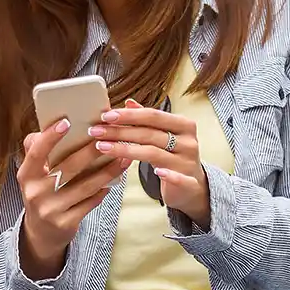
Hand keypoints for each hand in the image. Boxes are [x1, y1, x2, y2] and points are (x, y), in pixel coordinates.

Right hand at [17, 119, 130, 279]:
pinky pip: (90, 202)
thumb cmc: (41, 192)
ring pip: (85, 186)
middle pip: (68, 167)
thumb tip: (51, 124)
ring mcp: (51, 209)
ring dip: (107, 171)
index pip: (36, 152)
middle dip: (91, 151)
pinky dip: (103, 190)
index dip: (50, 137)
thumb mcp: (32, 173)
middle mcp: (36, 192)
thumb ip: (37, 150)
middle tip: (110, 137)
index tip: (67, 122)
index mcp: (26, 175)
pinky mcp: (66, 223)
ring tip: (123, 158)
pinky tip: (115, 180)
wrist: (41, 232)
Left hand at [89, 99, 211, 227]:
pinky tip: (155, 173)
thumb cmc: (173, 156)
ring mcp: (188, 162)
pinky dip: (168, 175)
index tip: (106, 116)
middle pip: (149, 134)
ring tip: (102, 147)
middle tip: (96, 131)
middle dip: (119, 131)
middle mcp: (188, 142)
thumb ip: (147, 119)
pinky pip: (179, 178)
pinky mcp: (189, 183)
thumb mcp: (162, 134)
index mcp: (183, 125)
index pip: (152, 116)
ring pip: (154, 154)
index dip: (128, 115)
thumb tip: (128, 102)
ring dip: (125, 150)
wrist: (193, 187)